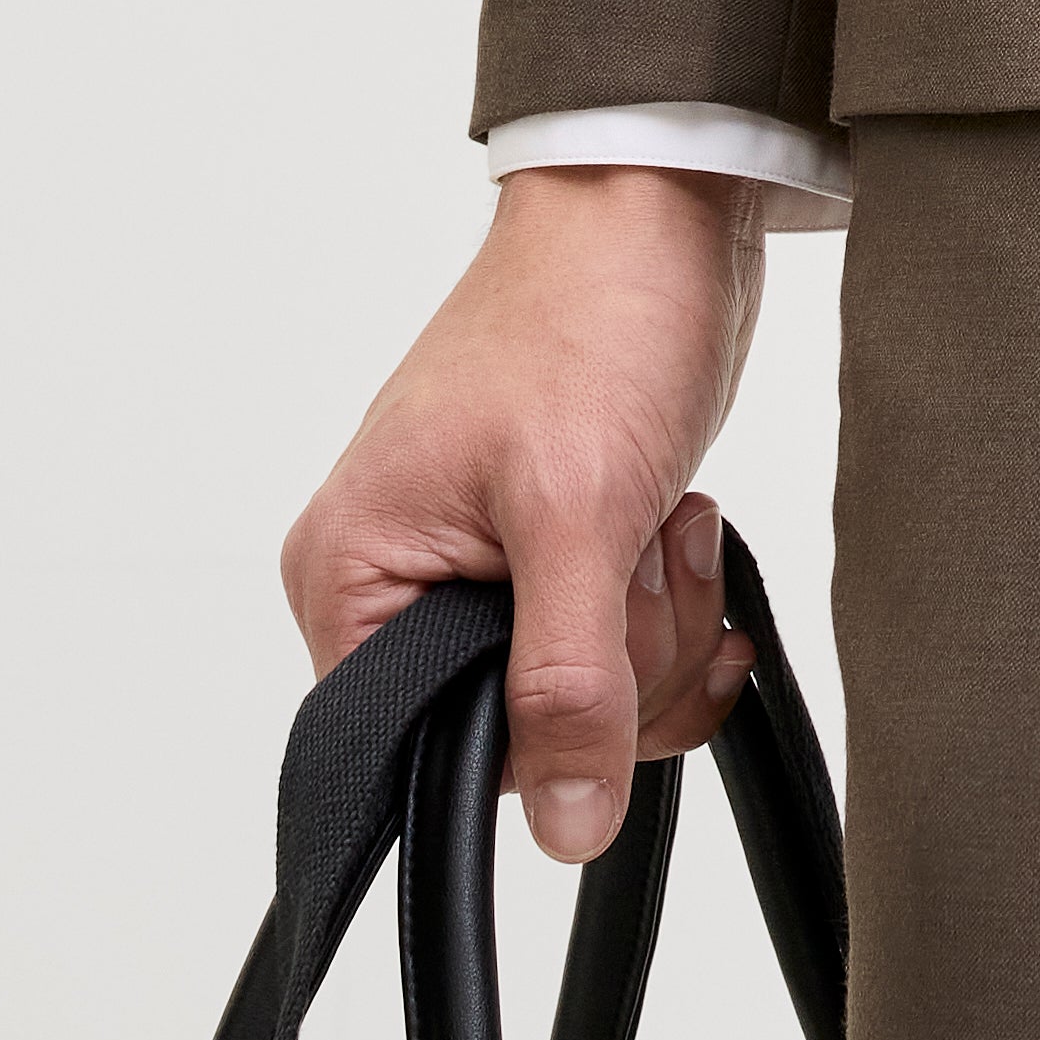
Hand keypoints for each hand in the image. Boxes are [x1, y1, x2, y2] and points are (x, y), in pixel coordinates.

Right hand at [283, 167, 769, 858]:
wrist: (660, 214)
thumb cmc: (587, 317)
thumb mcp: (579, 513)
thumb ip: (568, 685)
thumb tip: (563, 826)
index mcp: (356, 574)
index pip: (429, 754)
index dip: (533, 738)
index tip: (595, 651)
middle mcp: (401, 579)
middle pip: (521, 736)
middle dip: (619, 662)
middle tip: (633, 548)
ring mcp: (481, 569)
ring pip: (586, 701)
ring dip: (657, 625)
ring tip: (661, 518)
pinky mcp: (553, 553)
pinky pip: (617, 651)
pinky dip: (670, 607)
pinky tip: (683, 532)